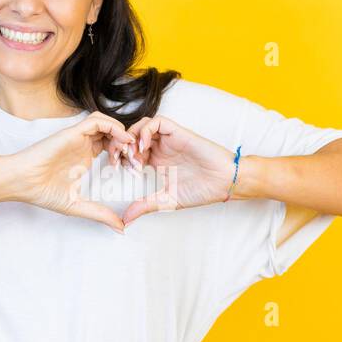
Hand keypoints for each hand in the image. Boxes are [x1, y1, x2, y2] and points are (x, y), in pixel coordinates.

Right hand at [6, 112, 136, 232]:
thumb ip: (100, 214)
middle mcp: (83, 145)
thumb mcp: (78, 206)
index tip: (135, 170)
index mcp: (85, 157)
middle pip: (114, 133)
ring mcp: (78, 137)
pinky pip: (97, 120)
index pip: (113, 146)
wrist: (21, 182)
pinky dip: (113, 126)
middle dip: (130, 144)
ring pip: (108, 124)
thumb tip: (121, 228)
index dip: (127, 155)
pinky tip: (122, 140)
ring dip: (123, 133)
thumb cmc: (42, 192)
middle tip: (137, 160)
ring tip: (130, 150)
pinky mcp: (72, 132)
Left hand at [117, 115, 235, 225]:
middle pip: (132, 136)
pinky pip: (157, 122)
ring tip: (132, 154)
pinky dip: (145, 130)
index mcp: (157, 161)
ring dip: (132, 137)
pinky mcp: (178, 132)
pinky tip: (144, 147)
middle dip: (121, 146)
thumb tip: (125, 219)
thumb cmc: (202, 190)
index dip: (121, 158)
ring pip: (142, 126)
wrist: (224, 182)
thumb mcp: (167, 200)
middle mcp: (161, 148)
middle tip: (119, 160)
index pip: (130, 152)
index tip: (117, 170)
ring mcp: (169, 139)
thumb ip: (145, 206)